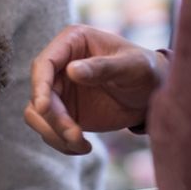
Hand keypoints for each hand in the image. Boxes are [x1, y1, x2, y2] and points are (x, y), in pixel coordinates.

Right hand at [25, 25, 165, 154]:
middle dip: (53, 118)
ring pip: (38, 115)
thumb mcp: (130, 66)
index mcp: (71, 43)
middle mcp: (59, 66)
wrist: (152, 93)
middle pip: (39, 94)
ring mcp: (59, 90)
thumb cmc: (144, 69)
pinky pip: (50, 129)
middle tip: (75, 136)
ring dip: (54, 133)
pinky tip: (82, 147)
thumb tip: (71, 71)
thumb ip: (102, 67)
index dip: (39, 86)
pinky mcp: (63, 112)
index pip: (43, 64)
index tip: (44, 108)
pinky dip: (61, 143)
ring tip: (81, 144)